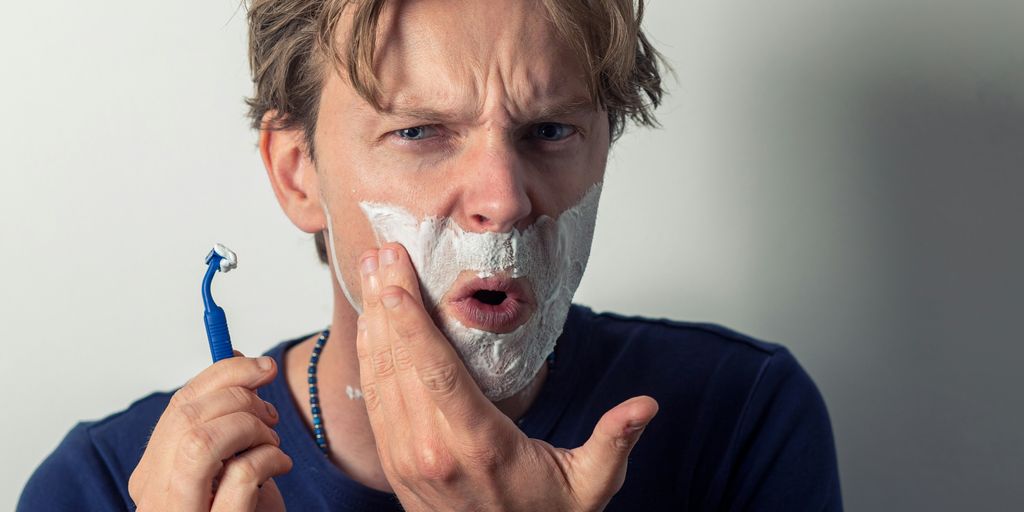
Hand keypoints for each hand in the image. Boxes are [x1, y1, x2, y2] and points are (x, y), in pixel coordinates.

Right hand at [128, 352, 291, 510]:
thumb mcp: (233, 463)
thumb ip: (226, 420)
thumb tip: (238, 359)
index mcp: (155, 472)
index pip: (179, 406)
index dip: (223, 375)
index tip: (262, 365)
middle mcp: (157, 495)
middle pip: (188, 418)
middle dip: (240, 398)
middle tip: (270, 413)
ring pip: (203, 442)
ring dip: (249, 427)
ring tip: (271, 440)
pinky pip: (241, 477)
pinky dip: (269, 458)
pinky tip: (282, 465)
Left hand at [356, 243, 658, 510]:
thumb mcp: (590, 486)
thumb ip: (613, 442)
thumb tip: (647, 406)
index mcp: (479, 446)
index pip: (436, 373)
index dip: (412, 321)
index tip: (398, 277)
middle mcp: (432, 451)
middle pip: (400, 364)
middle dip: (387, 303)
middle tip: (381, 251)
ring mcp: (406, 459)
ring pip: (379, 379)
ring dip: (374, 323)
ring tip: (372, 272)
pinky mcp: (394, 463)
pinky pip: (375, 401)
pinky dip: (370, 357)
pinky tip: (373, 324)